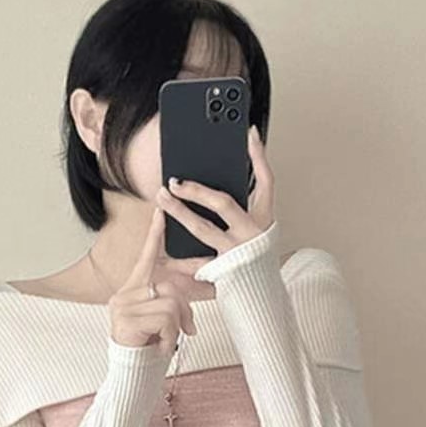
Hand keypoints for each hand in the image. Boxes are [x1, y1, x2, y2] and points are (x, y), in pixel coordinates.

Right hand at [108, 205, 197, 357]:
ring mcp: (123, 306)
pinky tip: (161, 347)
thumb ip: (173, 305)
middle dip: (185, 311)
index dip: (155, 235)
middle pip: (170, 288)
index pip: (146, 257)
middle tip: (188, 330)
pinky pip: (165, 318)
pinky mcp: (126, 320)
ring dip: (177, 326)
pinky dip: (170, 336)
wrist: (131, 371)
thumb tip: (197, 309)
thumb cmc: (149, 344)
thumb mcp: (165, 320)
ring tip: (167, 341)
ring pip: (170, 304)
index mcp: (133, 289)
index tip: (160, 210)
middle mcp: (124, 294)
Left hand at [155, 123, 274, 258]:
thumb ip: (249, 195)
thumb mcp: (260, 221)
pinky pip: (195, 262)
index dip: (259, 157)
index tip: (249, 133)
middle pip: (223, 203)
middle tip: (175, 179)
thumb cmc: (256, 252)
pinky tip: (159, 250)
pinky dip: (176, 258)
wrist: (260, 292)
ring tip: (162, 197)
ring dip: (179, 211)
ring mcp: (235, 251)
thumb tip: (237, 158)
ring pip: (203, 228)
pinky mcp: (220, 270)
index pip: (266, 181)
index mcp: (263, 218)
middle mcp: (250, 233)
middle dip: (197, 189)